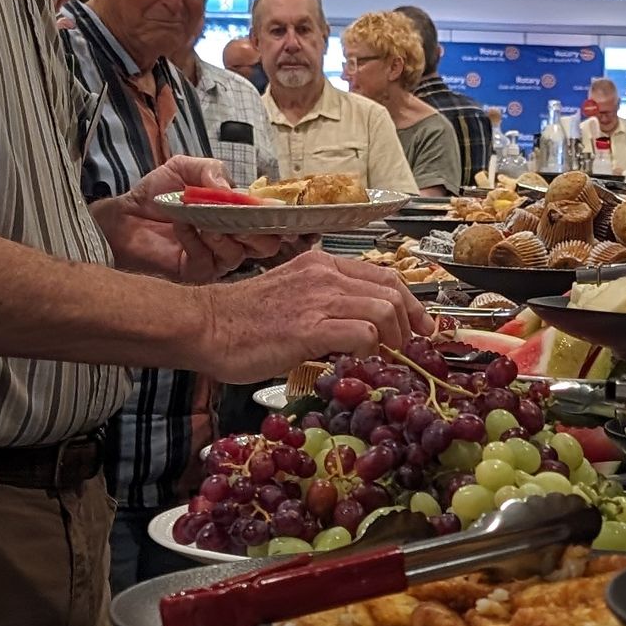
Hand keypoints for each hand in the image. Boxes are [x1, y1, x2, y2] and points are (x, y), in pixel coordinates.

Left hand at [93, 157, 301, 280]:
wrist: (123, 216)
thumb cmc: (156, 194)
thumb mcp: (184, 168)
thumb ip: (211, 170)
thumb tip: (232, 188)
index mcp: (238, 214)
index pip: (271, 222)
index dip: (282, 219)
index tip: (282, 211)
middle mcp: (234, 239)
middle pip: (266, 244)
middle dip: (256, 228)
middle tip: (240, 214)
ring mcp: (217, 260)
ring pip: (239, 254)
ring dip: (222, 232)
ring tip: (201, 216)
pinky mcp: (198, 274)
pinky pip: (209, 260)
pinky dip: (196, 238)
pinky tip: (182, 224)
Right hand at [190, 250, 426, 384]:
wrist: (205, 325)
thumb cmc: (241, 320)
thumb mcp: (291, 300)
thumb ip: (324, 306)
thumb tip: (355, 330)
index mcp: (321, 265)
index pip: (384, 276)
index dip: (411, 304)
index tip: (420, 327)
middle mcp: (324, 275)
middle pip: (393, 291)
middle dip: (411, 324)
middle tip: (409, 349)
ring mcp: (318, 299)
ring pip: (384, 309)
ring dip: (393, 339)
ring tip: (383, 358)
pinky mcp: (309, 326)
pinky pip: (362, 332)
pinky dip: (371, 350)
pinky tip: (358, 360)